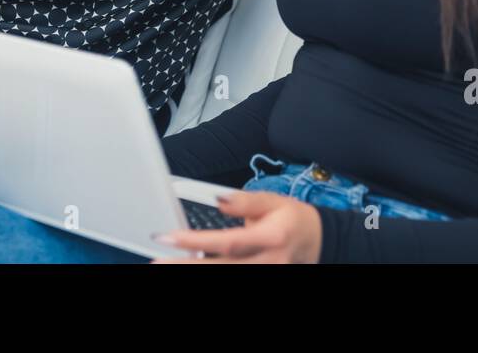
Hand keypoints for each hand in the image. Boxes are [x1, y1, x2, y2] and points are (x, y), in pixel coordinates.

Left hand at [150, 191, 322, 263]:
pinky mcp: (263, 278)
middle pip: (222, 268)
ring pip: (226, 277)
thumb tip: (219, 199)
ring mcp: (266, 273)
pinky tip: (192, 267)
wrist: (319, 242)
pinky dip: (211, 274)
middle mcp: (268, 261)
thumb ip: (245, 202)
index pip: (228, 242)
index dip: (196, 242)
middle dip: (186, 265)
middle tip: (157, 259)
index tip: (169, 237)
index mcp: (271, 236)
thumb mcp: (274, 201)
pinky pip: (233, 279)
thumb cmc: (294, 220)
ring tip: (167, 264)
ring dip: (194, 272)